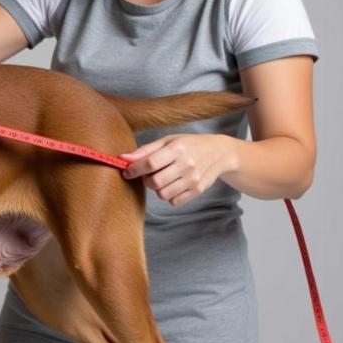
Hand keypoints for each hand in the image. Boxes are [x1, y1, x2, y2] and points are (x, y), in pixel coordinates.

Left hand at [120, 134, 235, 206]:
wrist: (219, 153)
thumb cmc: (189, 145)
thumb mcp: (168, 141)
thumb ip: (145, 151)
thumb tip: (123, 158)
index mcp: (177, 148)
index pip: (150, 163)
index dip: (134, 169)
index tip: (126, 172)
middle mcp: (187, 164)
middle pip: (154, 182)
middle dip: (146, 180)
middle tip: (149, 174)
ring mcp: (194, 179)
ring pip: (162, 194)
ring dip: (157, 189)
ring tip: (163, 178)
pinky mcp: (198, 190)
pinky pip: (174, 201)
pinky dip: (169, 196)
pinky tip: (173, 185)